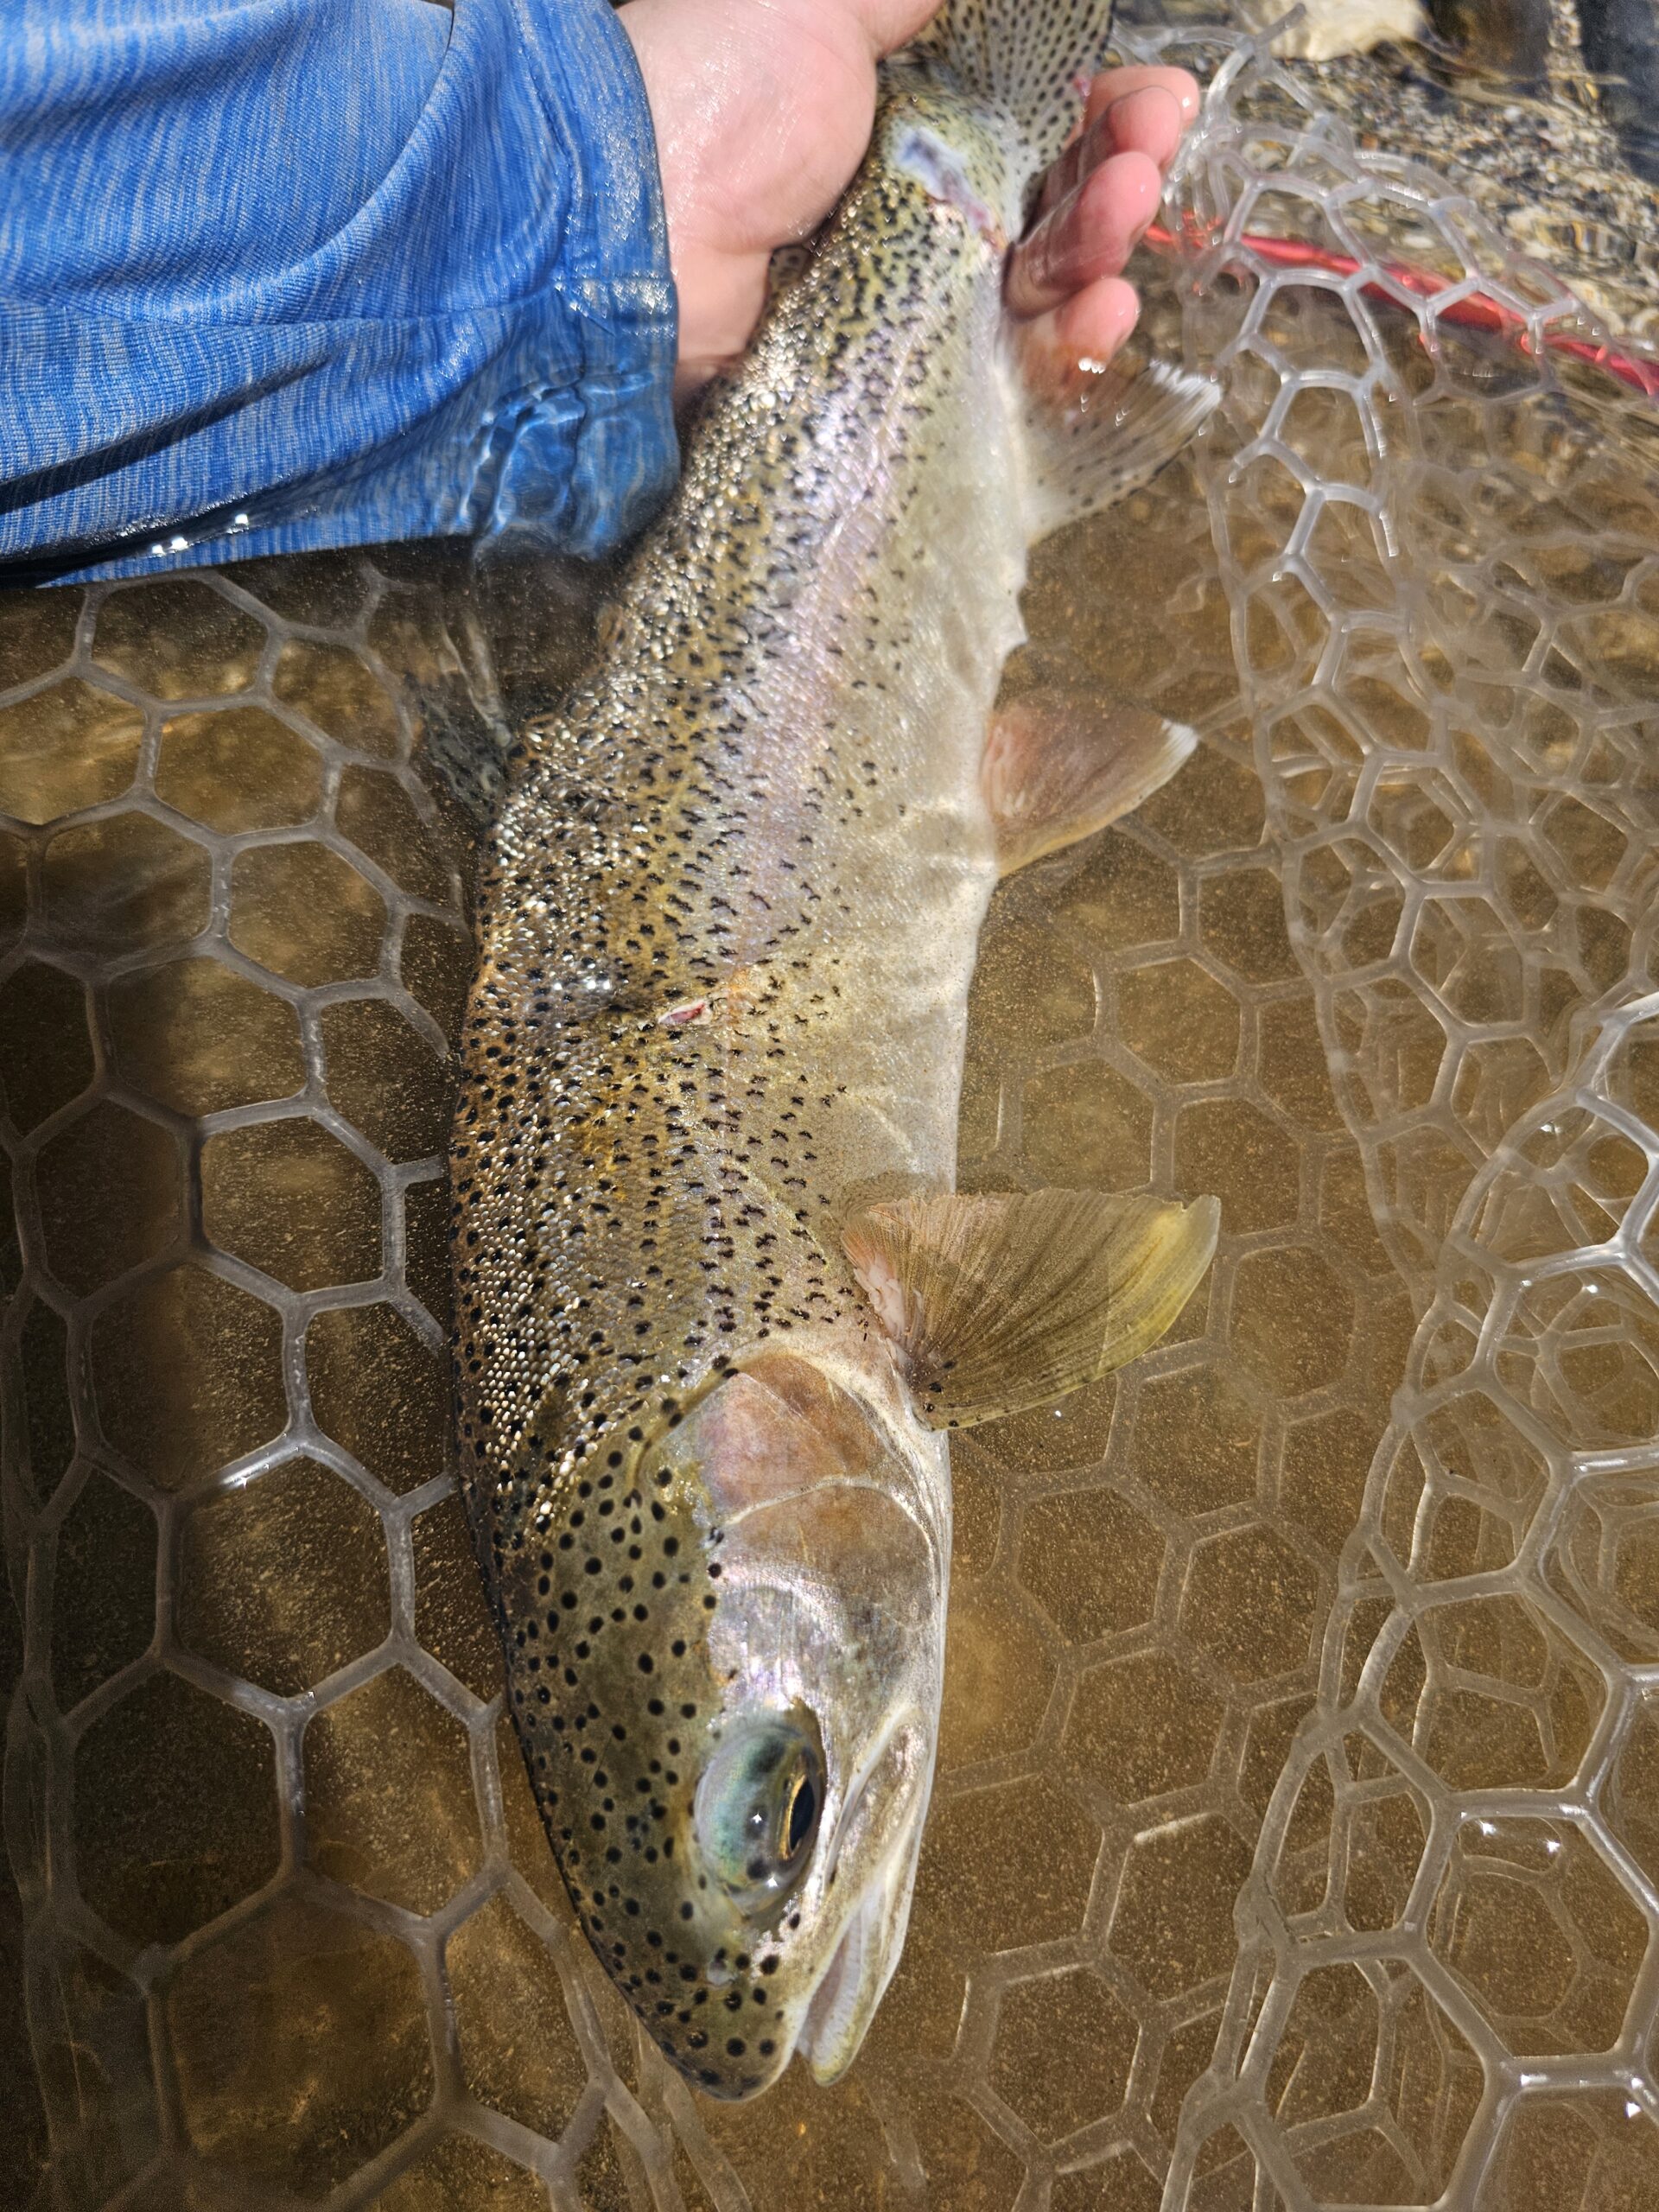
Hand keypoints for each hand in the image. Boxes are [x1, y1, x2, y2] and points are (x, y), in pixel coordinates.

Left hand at [618, 0, 1196, 399]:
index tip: (1151, 103)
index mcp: (890, 115)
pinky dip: (1064, 351)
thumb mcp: (822, 0)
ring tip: (1125, 222)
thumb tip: (1021, 1)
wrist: (620, 246)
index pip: (1030, 119)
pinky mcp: (888, 393)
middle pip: (1047, 209)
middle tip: (1146, 159)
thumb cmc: (708, 100)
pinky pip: (999, 381)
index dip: (1102, 113)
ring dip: (1102, 256)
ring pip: (1034, 296)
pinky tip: (1100, 316)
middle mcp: (899, 212)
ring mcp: (897, 308)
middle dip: (1117, 180)